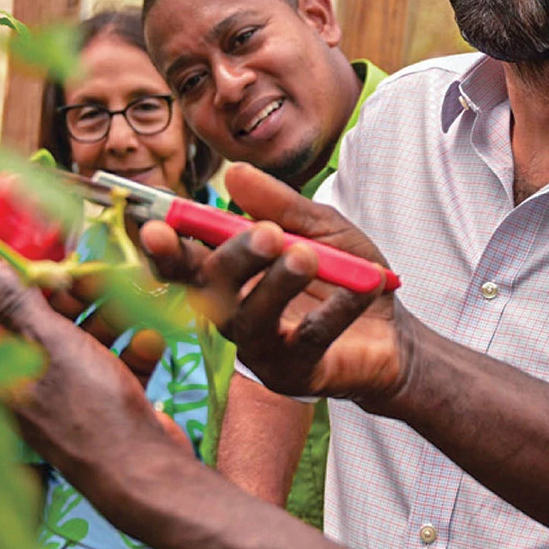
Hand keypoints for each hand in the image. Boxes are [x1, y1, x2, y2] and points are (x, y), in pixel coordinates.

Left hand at [0, 250, 188, 491]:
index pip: (2, 312)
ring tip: (138, 296)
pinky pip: (117, 364)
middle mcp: (34, 383)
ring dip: (114, 316)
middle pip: (49, 323)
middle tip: (101, 273)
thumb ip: (14, 299)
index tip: (55, 258)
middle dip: (78, 296)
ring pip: (88, 340)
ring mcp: (74, 395)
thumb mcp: (49, 341)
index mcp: (4, 371)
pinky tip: (151, 338)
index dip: (28, 281)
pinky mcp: (109, 403)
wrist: (142, 468)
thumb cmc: (88, 404)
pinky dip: (134, 348)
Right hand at [139, 164, 412, 410]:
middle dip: (232, 259)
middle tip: (267, 234)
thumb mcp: (320, 228)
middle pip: (211, 289)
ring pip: (252, 318)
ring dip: (276, 285)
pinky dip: (337, 310)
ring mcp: (261, 349)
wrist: (393, 332)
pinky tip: (360, 288)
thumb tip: (234, 172)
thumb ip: (281, 204)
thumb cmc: (345, 277)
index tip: (155, 226)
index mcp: (230, 274)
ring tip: (306, 257)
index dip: (166, 246)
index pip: (186, 261)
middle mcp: (234, 313)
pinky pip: (310, 340)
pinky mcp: (295, 375)